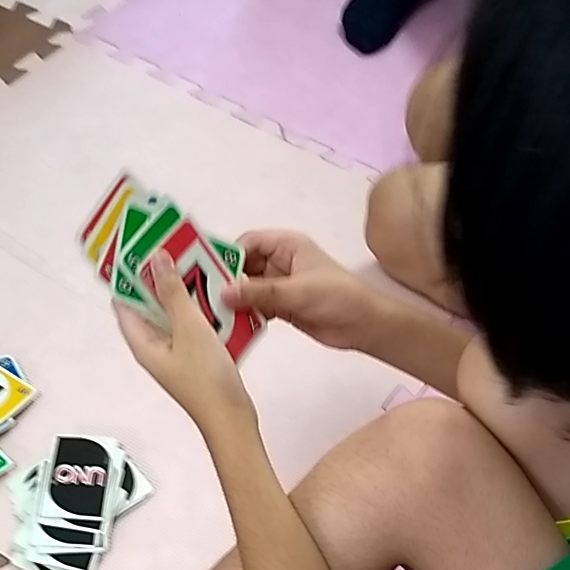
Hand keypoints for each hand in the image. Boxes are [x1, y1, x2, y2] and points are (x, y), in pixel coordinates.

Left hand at [114, 252, 255, 435]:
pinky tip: (214, 298)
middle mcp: (154, 346)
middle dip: (161, 279)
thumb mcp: (189, 327)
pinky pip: (191, 325)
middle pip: (150, 304)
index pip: (124, 301)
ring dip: (183, 293)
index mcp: (143, 342)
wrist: (232, 417)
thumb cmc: (207, 382)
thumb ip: (172, 292)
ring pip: (172, 313)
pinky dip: (199, 309)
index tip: (141, 250)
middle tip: (175, 254)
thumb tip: (157, 261)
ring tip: (197, 270)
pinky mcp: (193, 355)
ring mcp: (174, 351)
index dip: (130, 275)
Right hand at [221, 230, 374, 351]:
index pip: (249, 243)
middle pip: (244, 267)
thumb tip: (223, 292)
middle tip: (204, 298)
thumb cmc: (338, 297)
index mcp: (287, 246)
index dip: (229, 255)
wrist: (365, 326)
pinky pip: (255, 308)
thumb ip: (260, 292)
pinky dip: (245, 315)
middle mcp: (281, 263)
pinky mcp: (281, 308)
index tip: (208, 273)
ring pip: (248, 289)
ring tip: (214, 314)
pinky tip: (231, 326)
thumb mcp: (298, 291)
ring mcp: (280, 286)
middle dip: (227, 281)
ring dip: (235, 301)